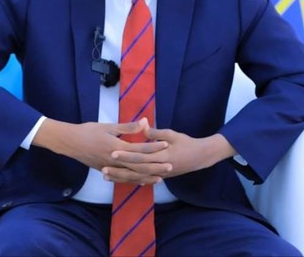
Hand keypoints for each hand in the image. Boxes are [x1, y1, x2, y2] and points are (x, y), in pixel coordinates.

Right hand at [33, 118, 169, 184]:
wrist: (70, 142)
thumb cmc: (89, 131)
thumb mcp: (109, 126)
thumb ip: (128, 127)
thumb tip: (145, 122)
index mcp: (117, 146)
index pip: (140, 148)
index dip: (154, 146)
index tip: (166, 144)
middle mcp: (115, 160)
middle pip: (139, 165)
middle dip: (155, 166)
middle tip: (170, 166)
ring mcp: (110, 168)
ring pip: (131, 175)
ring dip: (147, 176)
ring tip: (161, 178)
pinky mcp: (105, 171)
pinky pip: (122, 178)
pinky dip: (134, 180)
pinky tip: (143, 181)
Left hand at [102, 127, 236, 180]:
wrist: (200, 157)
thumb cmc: (186, 143)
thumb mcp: (172, 134)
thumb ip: (156, 132)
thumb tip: (143, 125)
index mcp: (162, 156)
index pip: (140, 157)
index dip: (125, 156)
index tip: (112, 153)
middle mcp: (159, 168)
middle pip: (135, 170)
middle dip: (119, 169)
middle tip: (103, 166)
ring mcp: (159, 175)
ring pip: (137, 178)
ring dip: (122, 177)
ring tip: (106, 175)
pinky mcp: (160, 177)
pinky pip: (143, 180)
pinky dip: (131, 180)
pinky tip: (120, 180)